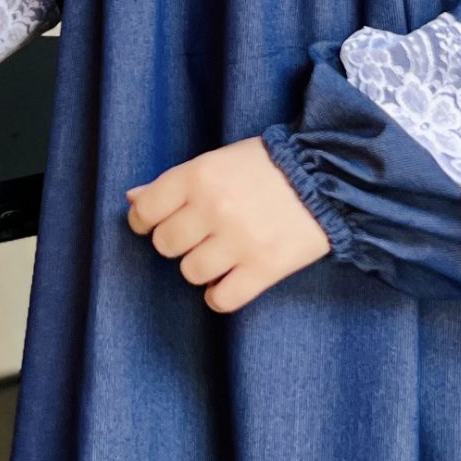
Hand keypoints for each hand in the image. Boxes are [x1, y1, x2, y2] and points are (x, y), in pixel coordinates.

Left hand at [124, 135, 331, 312]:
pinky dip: (220, 295)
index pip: (145, 212)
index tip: (155, 224)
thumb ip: (174, 182)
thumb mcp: (217, 161)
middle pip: (166, 245)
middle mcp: (214, 208)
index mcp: (198, 175)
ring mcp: (238, 240)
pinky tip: (230, 281)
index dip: (144, 222)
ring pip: (190, 273)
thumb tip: (132, 199)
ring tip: (221, 254)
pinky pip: (221, 299)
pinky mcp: (263, 268)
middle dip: (178, 242)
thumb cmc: (267, 166)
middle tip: (200, 235)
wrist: (328, 178)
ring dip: (201, 267)